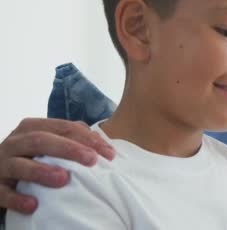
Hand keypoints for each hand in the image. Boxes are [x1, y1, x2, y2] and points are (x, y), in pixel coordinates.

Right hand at [0, 118, 114, 213]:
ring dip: (41, 171)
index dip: (87, 139)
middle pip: (42, 140)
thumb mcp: (47, 144)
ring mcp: (1, 164)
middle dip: (69, 149)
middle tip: (92, 160)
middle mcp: (15, 142)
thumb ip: (71, 138)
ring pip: (19, 164)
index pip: (63, 127)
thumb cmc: (30, 157)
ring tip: (63, 179)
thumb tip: (102, 145)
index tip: (109, 154)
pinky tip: (33, 205)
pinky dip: (17, 198)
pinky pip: (3, 192)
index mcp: (32, 128)